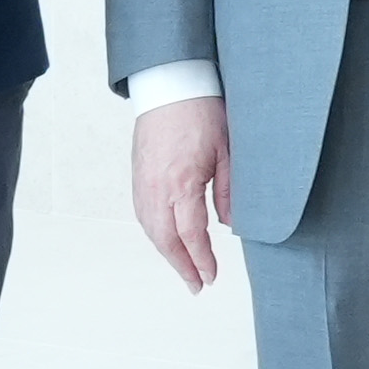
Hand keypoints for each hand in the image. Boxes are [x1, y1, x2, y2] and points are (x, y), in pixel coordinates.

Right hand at [127, 94, 234, 286]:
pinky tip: (166, 240)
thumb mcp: (228, 152)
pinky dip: (155, 233)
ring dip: (166, 252)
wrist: (170, 84)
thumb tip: (231, 225)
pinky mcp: (138, 175)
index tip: (210, 277)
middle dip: (181, 266)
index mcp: (181, 184)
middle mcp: (156, 188)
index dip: (201, 260)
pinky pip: (143, 213)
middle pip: (165, 240)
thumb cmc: (202, 112)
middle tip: (196, 285)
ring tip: (184, 268)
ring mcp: (142, 182)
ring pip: (150, 229)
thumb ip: (229, 192)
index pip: (190, 235)